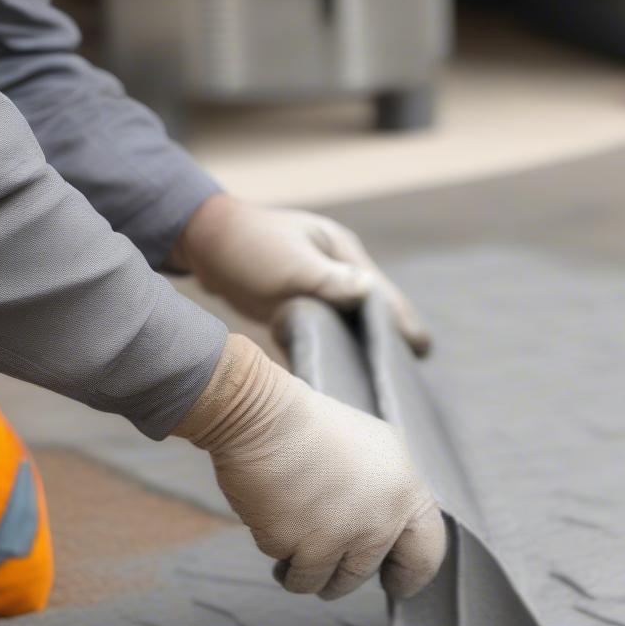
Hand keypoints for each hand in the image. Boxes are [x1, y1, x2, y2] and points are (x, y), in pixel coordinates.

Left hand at [170, 195, 430, 354]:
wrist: (203, 243)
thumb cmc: (248, 246)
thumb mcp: (291, 263)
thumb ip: (330, 279)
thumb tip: (370, 291)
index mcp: (343, 252)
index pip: (382, 292)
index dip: (403, 321)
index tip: (421, 349)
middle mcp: (338, 271)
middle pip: (373, 312)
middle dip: (389, 339)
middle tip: (406, 377)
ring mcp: (320, 290)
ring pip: (351, 324)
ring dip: (363, 348)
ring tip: (382, 382)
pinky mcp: (301, 307)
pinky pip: (327, 332)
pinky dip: (337, 349)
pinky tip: (343, 375)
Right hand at [173, 334, 445, 599]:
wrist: (264, 418)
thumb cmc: (318, 428)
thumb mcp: (380, 451)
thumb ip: (392, 494)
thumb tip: (392, 534)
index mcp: (406, 495)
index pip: (426, 555)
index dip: (411, 575)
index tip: (395, 584)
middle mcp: (379, 522)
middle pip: (360, 576)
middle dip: (339, 576)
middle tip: (323, 557)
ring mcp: (337, 538)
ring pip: (321, 583)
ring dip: (304, 569)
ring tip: (293, 536)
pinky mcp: (296, 546)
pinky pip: (287, 567)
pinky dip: (279, 550)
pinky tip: (275, 518)